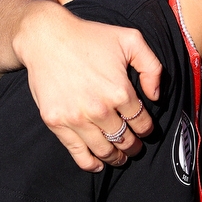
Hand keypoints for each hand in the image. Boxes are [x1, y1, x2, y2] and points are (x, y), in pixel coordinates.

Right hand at [15, 2, 162, 171]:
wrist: (46, 38)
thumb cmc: (90, 36)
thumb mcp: (131, 40)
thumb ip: (152, 66)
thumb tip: (155, 96)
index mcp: (120, 91)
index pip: (141, 122)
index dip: (147, 129)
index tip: (146, 130)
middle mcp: (99, 109)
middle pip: (124, 139)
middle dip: (134, 146)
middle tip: (136, 147)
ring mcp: (76, 118)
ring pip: (104, 150)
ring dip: (116, 157)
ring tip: (120, 157)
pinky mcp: (56, 122)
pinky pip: (77, 153)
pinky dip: (90, 164)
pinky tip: (98, 165)